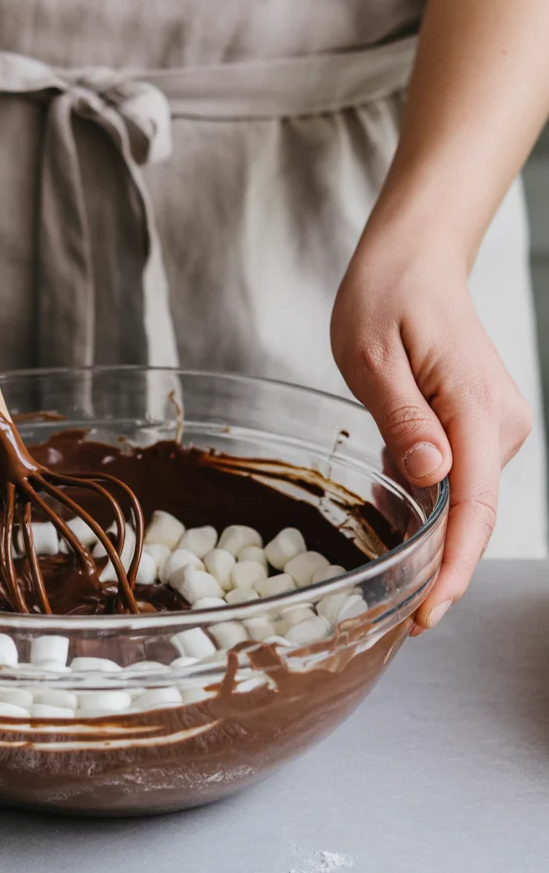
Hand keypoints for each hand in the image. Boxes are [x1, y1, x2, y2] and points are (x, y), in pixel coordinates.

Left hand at [331, 218, 531, 631]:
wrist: (415, 259)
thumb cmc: (386, 297)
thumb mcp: (372, 356)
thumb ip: (402, 419)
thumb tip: (433, 477)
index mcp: (473, 406)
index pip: (475, 505)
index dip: (454, 566)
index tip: (429, 612)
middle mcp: (500, 422)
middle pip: (473, 513)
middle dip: (440, 566)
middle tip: (392, 610)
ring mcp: (496, 424)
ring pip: (465, 499)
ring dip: (431, 532)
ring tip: (388, 558)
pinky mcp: (483, 425)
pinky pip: (460, 479)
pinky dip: (431, 503)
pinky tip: (400, 504)